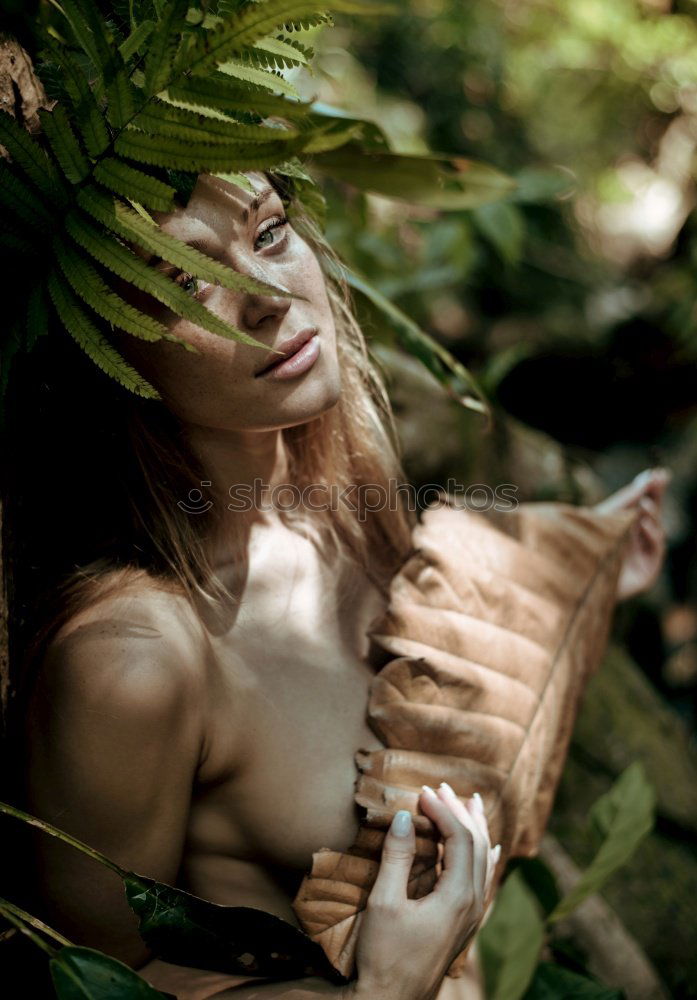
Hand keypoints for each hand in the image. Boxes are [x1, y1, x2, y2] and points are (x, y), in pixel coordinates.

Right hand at [349, 783, 498, 999]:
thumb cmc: (384, 955)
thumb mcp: (384, 903)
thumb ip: (396, 857)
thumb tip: (402, 815)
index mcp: (457, 896)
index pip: (459, 837)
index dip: (442, 810)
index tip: (420, 792)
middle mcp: (472, 903)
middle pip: (477, 844)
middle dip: (460, 811)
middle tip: (441, 786)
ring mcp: (472, 915)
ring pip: (484, 860)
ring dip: (475, 828)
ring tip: (471, 802)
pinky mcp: (465, 923)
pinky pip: (484, 879)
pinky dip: (485, 855)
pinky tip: (492, 847)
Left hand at [594, 467, 669, 601]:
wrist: (572, 578)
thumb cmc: (584, 548)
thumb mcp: (604, 517)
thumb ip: (626, 498)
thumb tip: (649, 476)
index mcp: (625, 529)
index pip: (644, 506)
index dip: (652, 490)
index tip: (659, 472)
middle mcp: (635, 542)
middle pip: (652, 516)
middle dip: (656, 497)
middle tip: (660, 479)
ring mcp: (641, 558)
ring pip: (657, 532)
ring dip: (652, 516)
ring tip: (643, 504)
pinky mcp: (646, 574)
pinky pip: (656, 551)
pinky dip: (652, 536)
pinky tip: (644, 523)